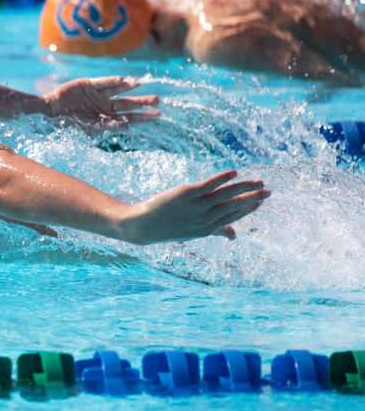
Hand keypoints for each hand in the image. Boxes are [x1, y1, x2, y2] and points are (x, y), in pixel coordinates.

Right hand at [44, 76, 159, 128]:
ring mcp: (98, 94)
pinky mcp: (89, 84)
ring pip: (118, 91)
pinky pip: (103, 82)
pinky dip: (112, 81)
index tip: (158, 115)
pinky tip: (124, 80)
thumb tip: (128, 127)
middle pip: (127, 104)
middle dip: (142, 103)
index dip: (143, 116)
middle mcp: (105, 105)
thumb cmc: (69, 120)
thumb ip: (107, 126)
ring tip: (142, 86)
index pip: (129, 117)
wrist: (53, 109)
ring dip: (129, 89)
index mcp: (106, 117)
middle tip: (158, 101)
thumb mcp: (89, 126)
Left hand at [115, 170, 270, 244]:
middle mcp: (204, 218)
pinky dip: (221, 179)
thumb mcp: (193, 232)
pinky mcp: (185, 194)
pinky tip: (233, 173)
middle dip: (252, 198)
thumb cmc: (169, 227)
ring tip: (257, 182)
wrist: (142, 226)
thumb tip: (235, 236)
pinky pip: (207, 185)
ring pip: (224, 195)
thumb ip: (216, 230)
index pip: (233, 216)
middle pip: (233, 206)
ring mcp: (195, 206)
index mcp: (207, 228)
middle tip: (268, 190)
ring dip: (243, 188)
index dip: (249, 208)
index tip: (262, 200)